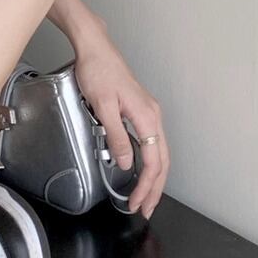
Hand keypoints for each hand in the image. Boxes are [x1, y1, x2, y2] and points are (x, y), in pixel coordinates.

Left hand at [73, 34, 169, 219]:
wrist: (95, 48)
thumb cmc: (98, 72)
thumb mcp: (103, 106)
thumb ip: (117, 136)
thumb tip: (126, 164)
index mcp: (147, 117)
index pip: (154, 162)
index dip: (147, 186)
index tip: (136, 203)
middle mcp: (153, 116)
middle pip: (162, 160)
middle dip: (155, 188)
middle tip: (145, 209)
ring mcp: (149, 112)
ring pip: (158, 152)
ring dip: (154, 177)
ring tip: (145, 196)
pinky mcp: (141, 110)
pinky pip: (151, 141)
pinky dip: (149, 161)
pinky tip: (141, 169)